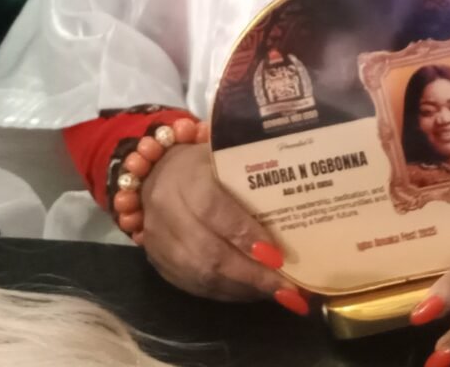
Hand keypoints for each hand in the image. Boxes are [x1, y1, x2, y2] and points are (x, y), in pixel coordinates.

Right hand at [139, 140, 308, 313]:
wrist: (156, 173)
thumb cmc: (203, 162)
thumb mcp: (224, 157)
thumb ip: (251, 177)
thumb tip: (294, 204)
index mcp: (186, 176)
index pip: (213, 209)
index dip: (244, 234)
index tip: (276, 255)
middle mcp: (167, 210)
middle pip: (208, 252)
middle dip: (251, 274)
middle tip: (287, 287)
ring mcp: (159, 241)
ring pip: (201, 275)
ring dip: (242, 288)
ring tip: (277, 293)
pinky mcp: (159, 264)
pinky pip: (194, 286)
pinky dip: (227, 292)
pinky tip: (252, 292)